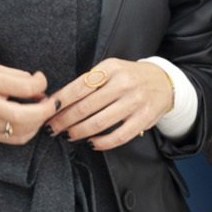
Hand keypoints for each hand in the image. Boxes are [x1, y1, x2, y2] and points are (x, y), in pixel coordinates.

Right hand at [0, 64, 55, 145]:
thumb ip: (15, 76)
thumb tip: (37, 85)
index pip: (25, 87)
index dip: (41, 83)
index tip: (41, 79)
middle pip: (27, 115)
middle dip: (46, 110)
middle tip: (52, 101)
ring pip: (24, 131)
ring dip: (39, 122)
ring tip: (40, 110)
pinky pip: (15, 139)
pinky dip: (28, 131)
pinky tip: (29, 122)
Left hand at [48, 58, 175, 150]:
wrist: (164, 81)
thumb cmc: (130, 77)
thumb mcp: (111, 69)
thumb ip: (89, 82)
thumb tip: (59, 100)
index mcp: (110, 68)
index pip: (78, 87)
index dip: (60, 102)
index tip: (48, 111)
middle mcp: (122, 83)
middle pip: (85, 107)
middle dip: (64, 120)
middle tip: (52, 128)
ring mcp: (134, 101)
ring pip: (99, 122)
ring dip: (79, 132)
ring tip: (69, 135)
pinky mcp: (144, 118)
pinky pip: (119, 136)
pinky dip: (102, 143)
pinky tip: (92, 143)